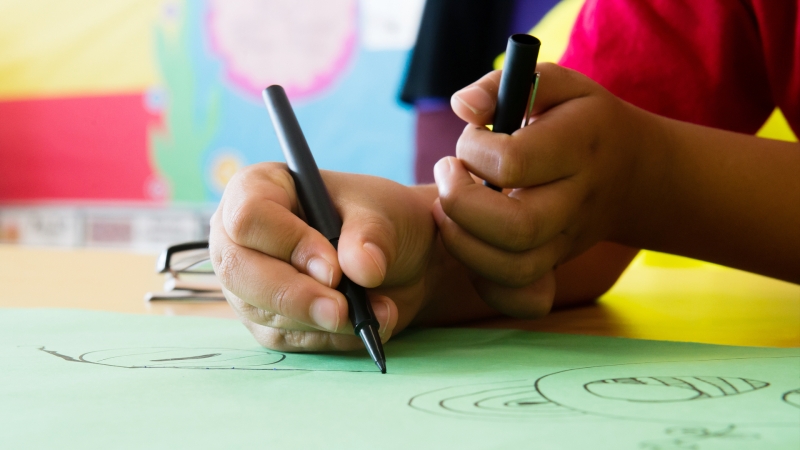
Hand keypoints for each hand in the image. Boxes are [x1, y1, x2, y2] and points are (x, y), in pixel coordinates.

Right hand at [209, 163, 437, 351]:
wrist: (399, 260)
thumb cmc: (379, 220)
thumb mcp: (382, 213)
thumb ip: (370, 236)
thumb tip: (363, 269)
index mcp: (259, 187)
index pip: (249, 216)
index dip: (289, 243)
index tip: (334, 268)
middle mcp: (239, 236)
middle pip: (238, 271)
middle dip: (295, 295)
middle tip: (342, 309)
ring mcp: (248, 283)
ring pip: (262, 312)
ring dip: (321, 320)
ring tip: (376, 310)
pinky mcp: (267, 321)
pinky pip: (287, 339)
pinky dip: (330, 337)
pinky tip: (363, 324)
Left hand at [434, 63, 649, 314]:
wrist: (635, 171)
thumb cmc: (580, 120)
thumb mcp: (555, 85)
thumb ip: (502, 84)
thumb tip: (460, 105)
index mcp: (579, 147)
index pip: (515, 163)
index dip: (475, 150)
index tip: (471, 137)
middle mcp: (577, 200)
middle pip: (515, 228)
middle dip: (460, 204)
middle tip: (447, 175)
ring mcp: (567, 240)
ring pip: (513, 268)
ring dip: (463, 243)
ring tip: (448, 210)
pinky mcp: (555, 264)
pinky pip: (517, 293)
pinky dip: (481, 278)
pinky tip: (470, 241)